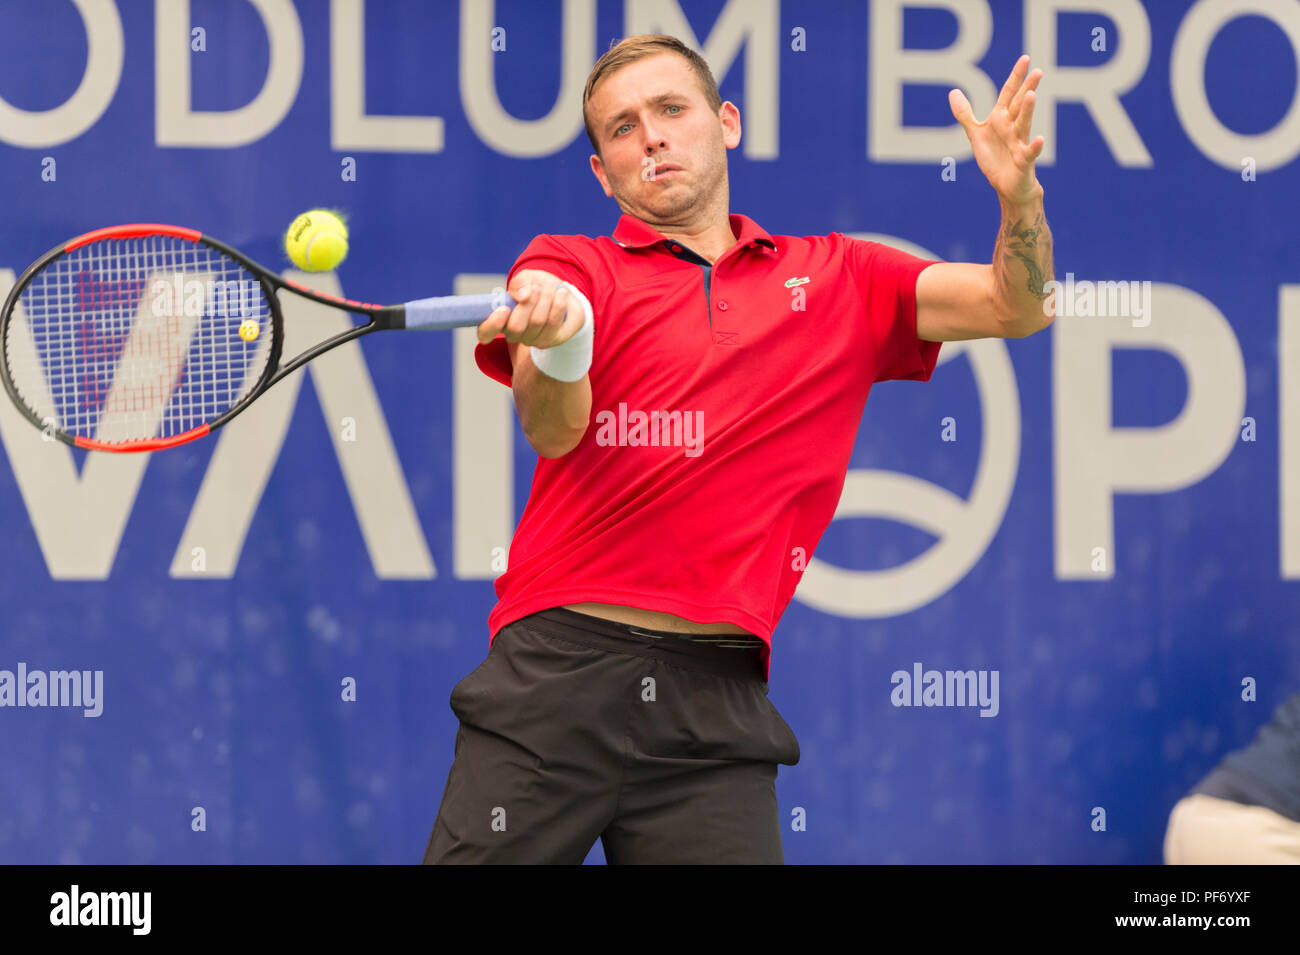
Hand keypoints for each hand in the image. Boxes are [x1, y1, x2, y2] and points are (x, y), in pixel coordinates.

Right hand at [475, 269, 584, 347]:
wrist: (561, 294)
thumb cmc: (537, 287)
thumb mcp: (525, 279)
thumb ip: (519, 284)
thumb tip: (523, 295)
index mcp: (498, 320)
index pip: (485, 333)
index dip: (492, 324)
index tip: (504, 309)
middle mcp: (513, 334)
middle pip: (516, 326)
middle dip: (529, 302)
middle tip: (537, 287)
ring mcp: (531, 340)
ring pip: (536, 322)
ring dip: (545, 298)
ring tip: (551, 286)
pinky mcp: (551, 340)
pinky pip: (553, 323)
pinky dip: (558, 304)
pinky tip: (561, 293)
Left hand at [949, 55, 1044, 205]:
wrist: (1007, 186)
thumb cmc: (995, 158)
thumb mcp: (976, 134)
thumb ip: (966, 114)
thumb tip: (953, 91)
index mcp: (1001, 119)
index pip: (1009, 94)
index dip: (1016, 77)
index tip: (1025, 59)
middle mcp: (1012, 128)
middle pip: (1019, 105)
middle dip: (1027, 89)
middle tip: (1038, 71)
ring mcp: (1019, 143)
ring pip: (1023, 124)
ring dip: (1027, 111)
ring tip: (1031, 96)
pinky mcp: (1023, 161)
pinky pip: (1029, 153)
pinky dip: (1034, 146)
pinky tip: (1039, 139)